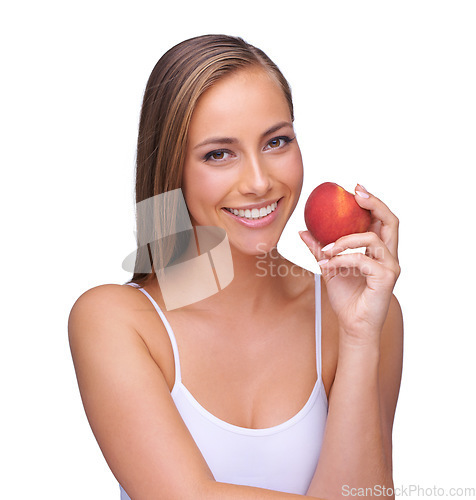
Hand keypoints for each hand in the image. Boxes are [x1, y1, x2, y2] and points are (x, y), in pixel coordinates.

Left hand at [300, 184, 399, 345]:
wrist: (352, 325)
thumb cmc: (345, 297)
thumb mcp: (329, 267)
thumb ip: (320, 249)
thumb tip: (303, 230)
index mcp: (378, 251)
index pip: (381, 220)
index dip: (371, 202)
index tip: (354, 189)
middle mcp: (389, 256)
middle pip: (391, 221)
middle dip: (374, 203)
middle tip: (355, 194)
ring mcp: (390, 267)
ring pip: (372, 239)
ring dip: (345, 240)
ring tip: (326, 249)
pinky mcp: (386, 278)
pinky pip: (363, 259)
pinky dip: (343, 259)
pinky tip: (329, 265)